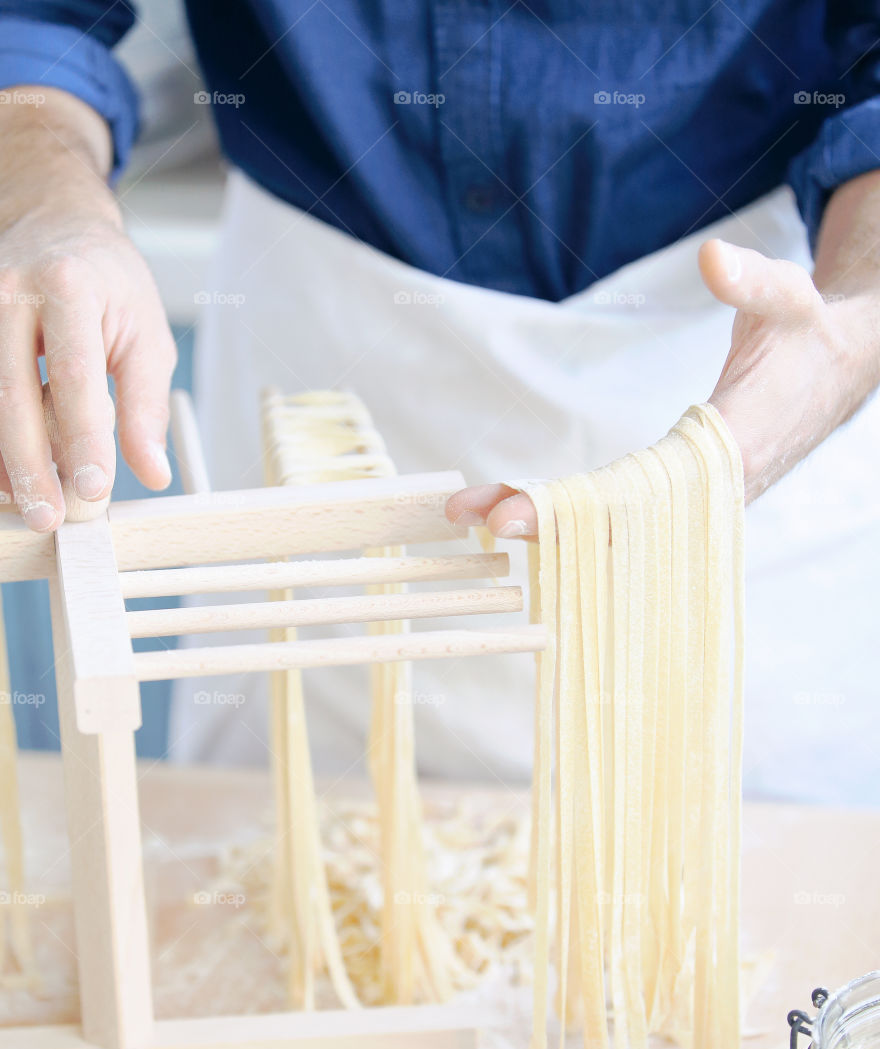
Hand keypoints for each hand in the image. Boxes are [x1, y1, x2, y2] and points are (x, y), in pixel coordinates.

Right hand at [0, 200, 175, 530]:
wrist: (51, 224)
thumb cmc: (106, 284)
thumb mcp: (147, 336)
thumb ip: (147, 407)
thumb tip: (152, 472)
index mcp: (67, 285)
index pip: (74, 376)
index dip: (84, 441)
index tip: (94, 490)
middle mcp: (6, 289)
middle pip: (9, 397)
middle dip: (29, 468)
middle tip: (49, 518)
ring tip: (29, 500)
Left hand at [446, 237, 879, 535]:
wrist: (838, 373)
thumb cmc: (808, 335)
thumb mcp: (787, 298)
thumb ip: (751, 281)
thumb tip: (714, 257)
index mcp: (732, 450)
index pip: (639, 495)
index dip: (575, 509)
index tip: (512, 513)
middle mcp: (709, 492)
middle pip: (612, 524)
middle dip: (541, 521)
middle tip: (473, 517)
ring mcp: (696, 503)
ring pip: (611, 528)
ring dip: (544, 521)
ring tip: (473, 514)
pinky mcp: (684, 499)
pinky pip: (621, 519)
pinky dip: (569, 519)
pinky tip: (519, 514)